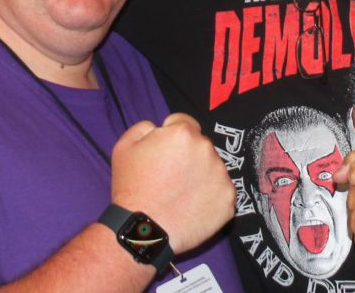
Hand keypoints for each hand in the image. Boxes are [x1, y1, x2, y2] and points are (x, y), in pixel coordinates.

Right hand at [110, 113, 235, 253]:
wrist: (143, 231)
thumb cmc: (131, 188)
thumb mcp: (125, 146)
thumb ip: (145, 127)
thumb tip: (161, 127)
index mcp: (183, 133)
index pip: (184, 123)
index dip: (171, 136)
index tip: (164, 153)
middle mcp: (207, 149)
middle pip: (200, 145)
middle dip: (188, 155)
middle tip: (170, 176)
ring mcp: (221, 175)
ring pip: (212, 167)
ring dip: (200, 175)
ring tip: (180, 194)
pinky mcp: (229, 199)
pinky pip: (221, 190)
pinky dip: (210, 196)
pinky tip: (192, 206)